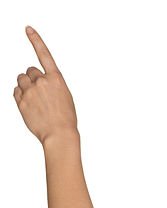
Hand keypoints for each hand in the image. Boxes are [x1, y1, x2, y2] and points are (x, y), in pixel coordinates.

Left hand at [13, 26, 77, 144]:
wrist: (59, 135)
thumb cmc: (65, 119)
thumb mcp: (65, 96)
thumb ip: (52, 84)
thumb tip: (37, 80)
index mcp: (56, 79)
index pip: (44, 54)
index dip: (35, 40)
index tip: (28, 29)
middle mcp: (42, 81)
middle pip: (30, 71)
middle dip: (32, 79)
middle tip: (38, 93)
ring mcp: (31, 91)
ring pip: (21, 79)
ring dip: (25, 86)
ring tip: (34, 100)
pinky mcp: (22, 101)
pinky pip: (16, 91)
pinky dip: (20, 96)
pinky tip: (29, 105)